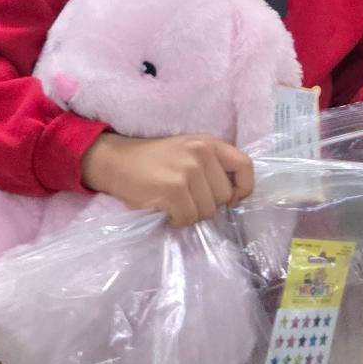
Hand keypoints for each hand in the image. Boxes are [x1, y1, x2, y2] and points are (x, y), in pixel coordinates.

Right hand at [80, 133, 254, 226]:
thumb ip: (212, 166)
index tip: (231, 199)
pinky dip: (177, 220)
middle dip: (208, 205)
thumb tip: (234, 197)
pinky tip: (166, 209)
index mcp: (209, 143)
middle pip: (224, 197)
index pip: (246, 166)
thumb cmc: (154, 160)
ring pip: (207, 211)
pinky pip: (188, 219)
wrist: (116, 161)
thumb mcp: (188, 151)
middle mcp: (201, 153)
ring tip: (175, 202)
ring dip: (191, 214)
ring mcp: (188, 171)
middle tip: (187, 199)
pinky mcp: (173, 190)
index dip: (242, 189)